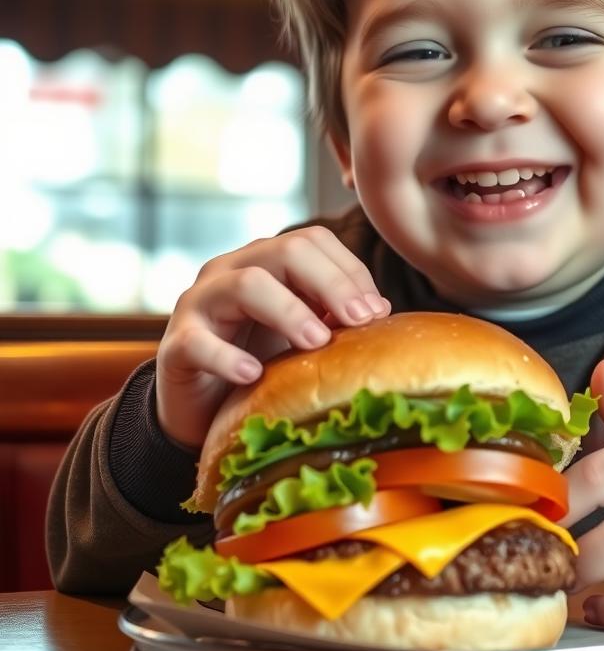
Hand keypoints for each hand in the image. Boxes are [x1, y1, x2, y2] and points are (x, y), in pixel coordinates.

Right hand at [155, 226, 389, 449]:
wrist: (202, 408)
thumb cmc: (261, 362)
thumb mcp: (303, 337)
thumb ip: (335, 317)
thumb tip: (380, 309)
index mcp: (266, 262)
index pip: (314, 241)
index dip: (350, 271)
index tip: (377, 311)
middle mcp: (232, 271)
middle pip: (286, 250)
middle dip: (330, 283)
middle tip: (358, 320)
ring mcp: (200, 304)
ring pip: (245, 283)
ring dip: (289, 311)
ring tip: (316, 342)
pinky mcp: (176, 346)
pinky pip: (199, 342)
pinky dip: (227, 358)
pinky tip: (253, 375)